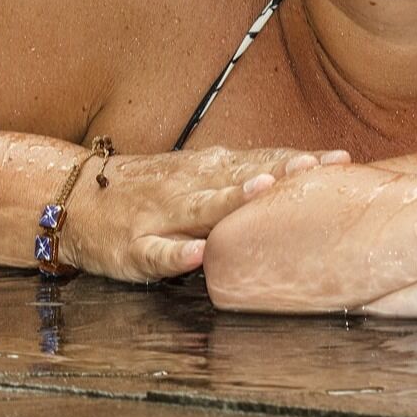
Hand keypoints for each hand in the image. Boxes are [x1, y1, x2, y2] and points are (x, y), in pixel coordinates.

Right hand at [63, 144, 349, 281]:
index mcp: (211, 170)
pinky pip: (157, 253)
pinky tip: (196, 257)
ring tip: (261, 191)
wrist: (75, 198)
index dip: (301, 161)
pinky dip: (176, 255)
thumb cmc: (154, 190)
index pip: (263, 161)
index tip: (341, 160)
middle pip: (241, 177)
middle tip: (317, 168)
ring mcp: (163, 216)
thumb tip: (308, 176)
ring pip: (202, 208)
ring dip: (231, 199)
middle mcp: (191, 186)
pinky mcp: (135, 247)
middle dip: (278, 173)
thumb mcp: (200, 175)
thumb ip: (245, 175)